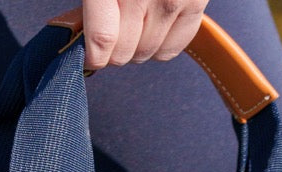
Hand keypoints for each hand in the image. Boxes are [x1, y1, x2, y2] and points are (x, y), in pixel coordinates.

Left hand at [79, 0, 208, 71]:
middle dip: (113, 50)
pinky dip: (158, 47)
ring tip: (132, 25)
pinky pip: (171, 49)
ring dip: (135, 48)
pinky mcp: (196, 0)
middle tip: (112, 32)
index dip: (93, 55)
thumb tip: (85, 38)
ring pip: (146, 53)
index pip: (102, 38)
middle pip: (123, 51)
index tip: (90, 55)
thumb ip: (93, 3)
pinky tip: (151, 26)